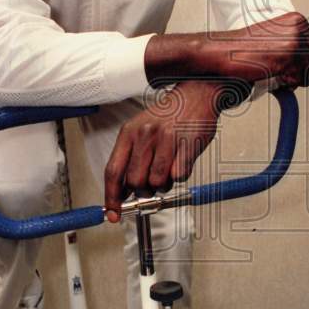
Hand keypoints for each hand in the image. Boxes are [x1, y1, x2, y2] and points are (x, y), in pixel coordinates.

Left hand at [104, 81, 224, 221]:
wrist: (196, 94)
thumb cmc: (168, 116)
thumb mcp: (141, 130)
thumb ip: (130, 158)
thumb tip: (122, 192)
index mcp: (129, 132)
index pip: (113, 172)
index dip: (111, 197)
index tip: (113, 213)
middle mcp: (145, 135)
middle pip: (136, 182)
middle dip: (144, 190)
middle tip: (152, 183)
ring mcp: (167, 139)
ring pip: (158, 183)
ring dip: (164, 184)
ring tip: (169, 168)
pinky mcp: (187, 145)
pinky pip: (180, 176)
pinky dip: (181, 176)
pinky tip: (182, 160)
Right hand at [202, 12, 308, 88]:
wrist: (219, 52)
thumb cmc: (244, 51)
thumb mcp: (278, 49)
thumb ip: (306, 59)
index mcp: (297, 20)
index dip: (303, 64)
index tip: (281, 59)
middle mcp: (299, 27)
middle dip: (301, 71)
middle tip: (276, 66)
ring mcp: (294, 41)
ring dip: (291, 79)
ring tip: (270, 68)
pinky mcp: (287, 56)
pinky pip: (298, 81)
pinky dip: (284, 83)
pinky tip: (268, 72)